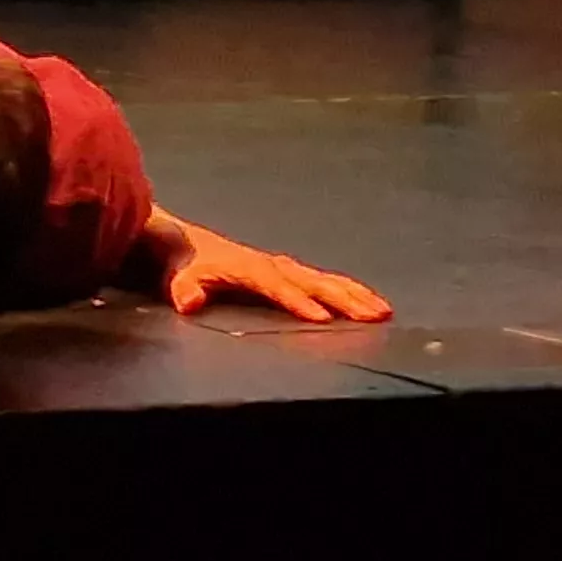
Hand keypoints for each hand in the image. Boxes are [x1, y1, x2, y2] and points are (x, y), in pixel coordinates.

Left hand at [160, 227, 391, 322]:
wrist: (184, 241)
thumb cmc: (183, 263)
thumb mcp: (177, 276)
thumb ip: (184, 288)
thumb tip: (188, 300)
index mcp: (248, 268)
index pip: (276, 286)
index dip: (297, 301)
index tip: (321, 319)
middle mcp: (272, 265)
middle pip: (312, 282)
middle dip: (343, 299)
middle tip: (374, 316)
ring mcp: (283, 267)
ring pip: (324, 281)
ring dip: (354, 295)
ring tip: (384, 311)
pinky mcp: (288, 272)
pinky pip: (322, 281)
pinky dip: (347, 290)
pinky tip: (368, 303)